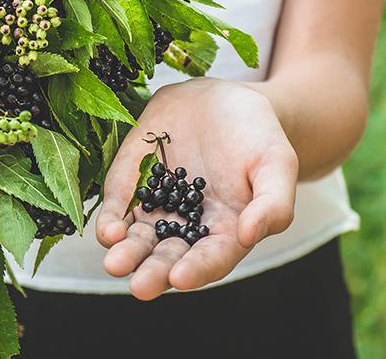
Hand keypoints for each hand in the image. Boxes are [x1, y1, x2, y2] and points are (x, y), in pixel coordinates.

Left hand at [95, 78, 297, 299]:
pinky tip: (108, 231)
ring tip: (115, 263)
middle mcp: (186, 228)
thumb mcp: (277, 163)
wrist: (223, 99)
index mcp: (225, 232)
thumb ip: (273, 203)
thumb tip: (249, 235)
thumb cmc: (257, 135)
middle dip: (152, 273)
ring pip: (137, 240)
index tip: (181, 277)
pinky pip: (118, 207)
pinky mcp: (130, 184)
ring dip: (126, 254)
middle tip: (140, 286)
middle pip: (167, 258)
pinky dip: (110, 221)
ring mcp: (155, 207)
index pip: (210, 259)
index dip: (197, 270)